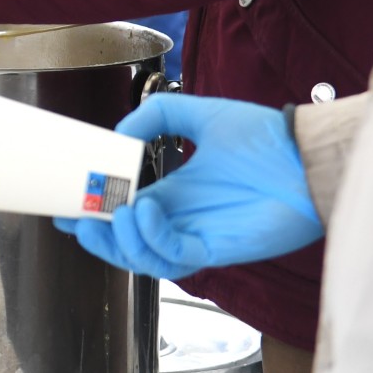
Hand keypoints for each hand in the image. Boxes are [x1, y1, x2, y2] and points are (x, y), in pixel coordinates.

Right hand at [53, 93, 321, 280]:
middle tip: (75, 221)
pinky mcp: (218, 249)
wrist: (307, 155)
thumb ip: (154, 115)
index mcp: (174, 194)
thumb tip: (119, 135)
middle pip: (127, 244)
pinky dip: (153, 239)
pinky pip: (175, 256)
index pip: (125, 213)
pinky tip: (147, 210)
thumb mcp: (197, 113)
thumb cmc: (265, 137)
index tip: (66, 208)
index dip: (94, 215)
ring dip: (122, 241)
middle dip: (97, 237)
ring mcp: (198, 236)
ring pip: (145, 259)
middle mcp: (181, 219)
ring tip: (117, 212)